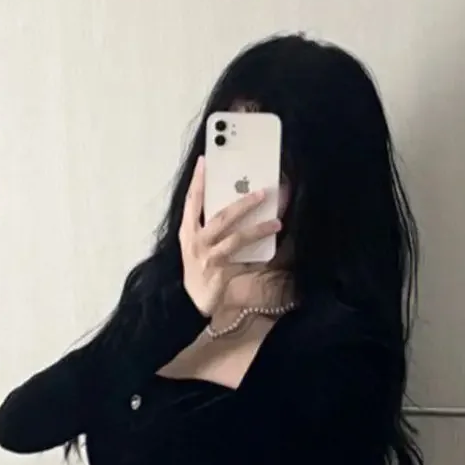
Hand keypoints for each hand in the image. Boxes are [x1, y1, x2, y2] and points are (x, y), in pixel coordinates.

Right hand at [178, 156, 282, 318]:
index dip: (198, 180)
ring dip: (258, 228)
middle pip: (221, 216)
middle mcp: (195, 241)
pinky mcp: (218, 272)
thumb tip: (239, 208)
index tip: (205, 161)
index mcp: (188, 231)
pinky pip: (243, 260)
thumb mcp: (200, 246)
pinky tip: (271, 250)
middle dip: (243, 203)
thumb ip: (212, 228)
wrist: (190, 303)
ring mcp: (206, 257)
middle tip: (262, 192)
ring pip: (235, 237)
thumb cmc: (199, 271)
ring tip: (276, 222)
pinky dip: (258, 255)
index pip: (191, 200)